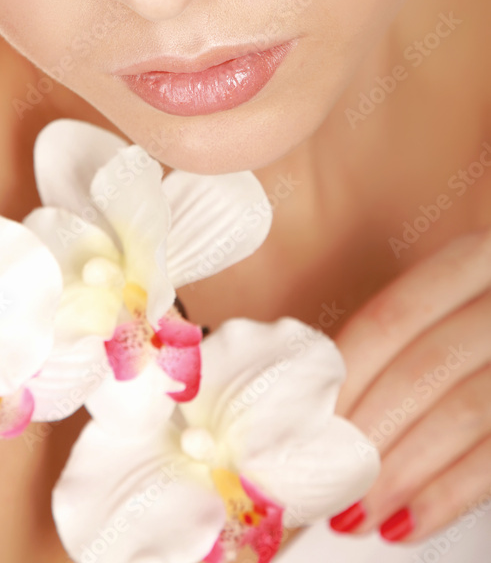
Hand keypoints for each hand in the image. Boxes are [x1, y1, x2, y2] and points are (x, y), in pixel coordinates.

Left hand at [328, 227, 490, 543]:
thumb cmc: (479, 332)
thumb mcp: (450, 306)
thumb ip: (397, 339)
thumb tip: (317, 407)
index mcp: (473, 259)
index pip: (392, 315)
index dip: (346, 373)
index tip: (308, 422)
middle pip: (424, 367)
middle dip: (368, 432)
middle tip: (326, 479)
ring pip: (461, 412)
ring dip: (401, 472)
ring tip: (358, 513)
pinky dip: (448, 496)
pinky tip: (409, 523)